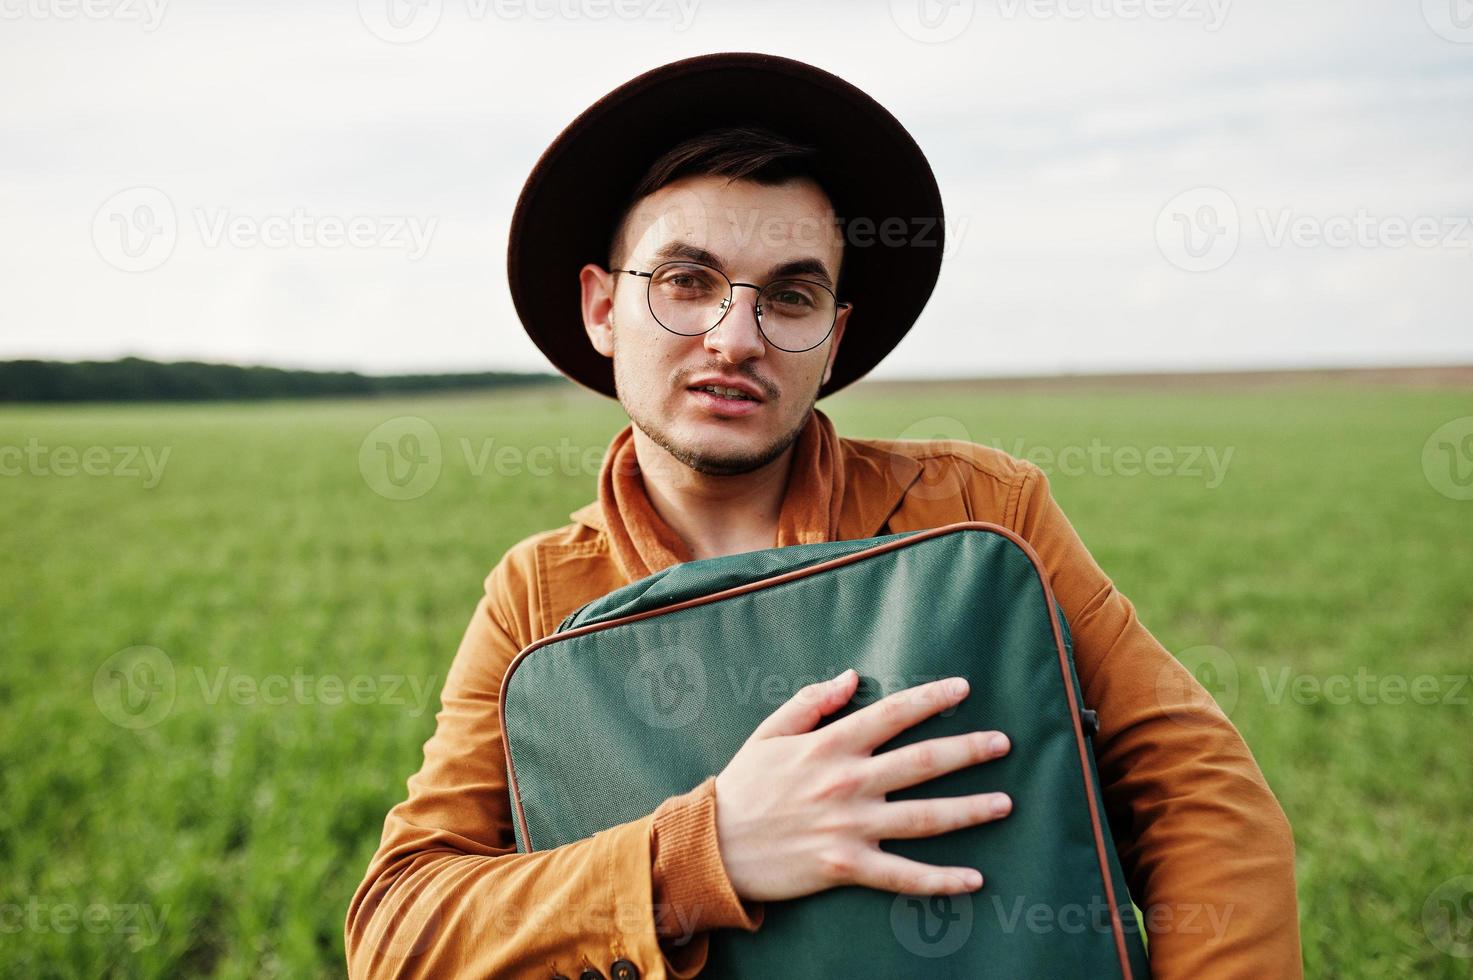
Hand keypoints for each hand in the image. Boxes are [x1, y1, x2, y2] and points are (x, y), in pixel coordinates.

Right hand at [712, 669, 1010, 902]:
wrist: (712, 846)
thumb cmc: (743, 786)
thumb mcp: (770, 733)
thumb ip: (812, 702)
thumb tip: (852, 676)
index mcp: (829, 745)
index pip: (892, 713)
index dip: (931, 698)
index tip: (964, 688)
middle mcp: (847, 783)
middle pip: (922, 762)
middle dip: (969, 750)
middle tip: (1004, 743)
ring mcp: (850, 827)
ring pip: (924, 817)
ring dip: (970, 810)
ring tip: (1006, 803)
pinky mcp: (847, 867)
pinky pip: (903, 875)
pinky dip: (941, 880)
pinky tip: (974, 879)